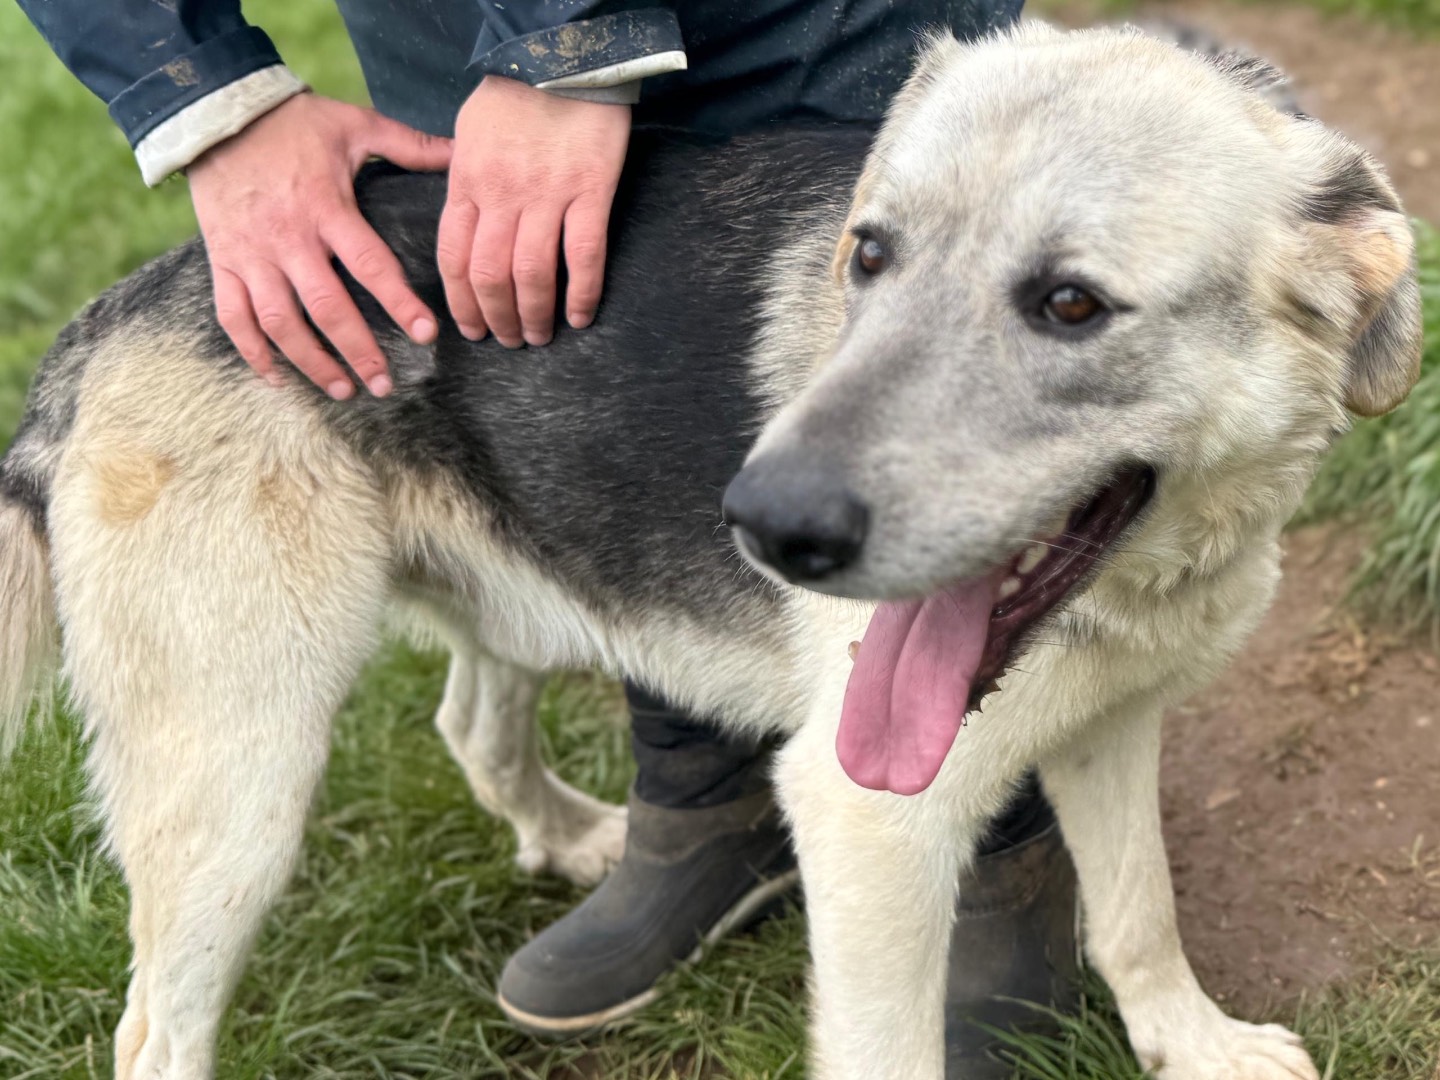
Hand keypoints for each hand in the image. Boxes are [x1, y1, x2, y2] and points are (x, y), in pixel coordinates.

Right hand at [188, 93, 452, 398]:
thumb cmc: (292, 122)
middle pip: (326, 307)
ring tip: (343, 390)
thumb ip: (408, 144)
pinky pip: (233, 317)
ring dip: (311, 362)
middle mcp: (287, 238)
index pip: (369, 264)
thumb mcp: (353, 124)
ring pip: (280, 322)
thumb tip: (461, 153)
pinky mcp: (222, 261)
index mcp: (325, 207)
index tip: (426, 333)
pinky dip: (253, 352)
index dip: (399, 302)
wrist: (214, 112)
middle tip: (384, 386)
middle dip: (358, 351)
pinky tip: (278, 379)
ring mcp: (250, 254)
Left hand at [438, 76, 630, 347]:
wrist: (564, 56)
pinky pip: (584, 255)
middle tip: (508, 341)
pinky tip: (582, 316)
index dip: (460, 302)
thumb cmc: (517, 95)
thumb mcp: (468, 133)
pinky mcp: (590, 190)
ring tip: (539, 336)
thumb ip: (462, 180)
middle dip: (496, 318)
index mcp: (467, 180)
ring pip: (532, 274)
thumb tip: (463, 221)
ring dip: (533, 314)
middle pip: (489, 275)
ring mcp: (547, 194)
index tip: (471, 328)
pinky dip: (583, 293)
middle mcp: (501, 194)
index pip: (453, 257)